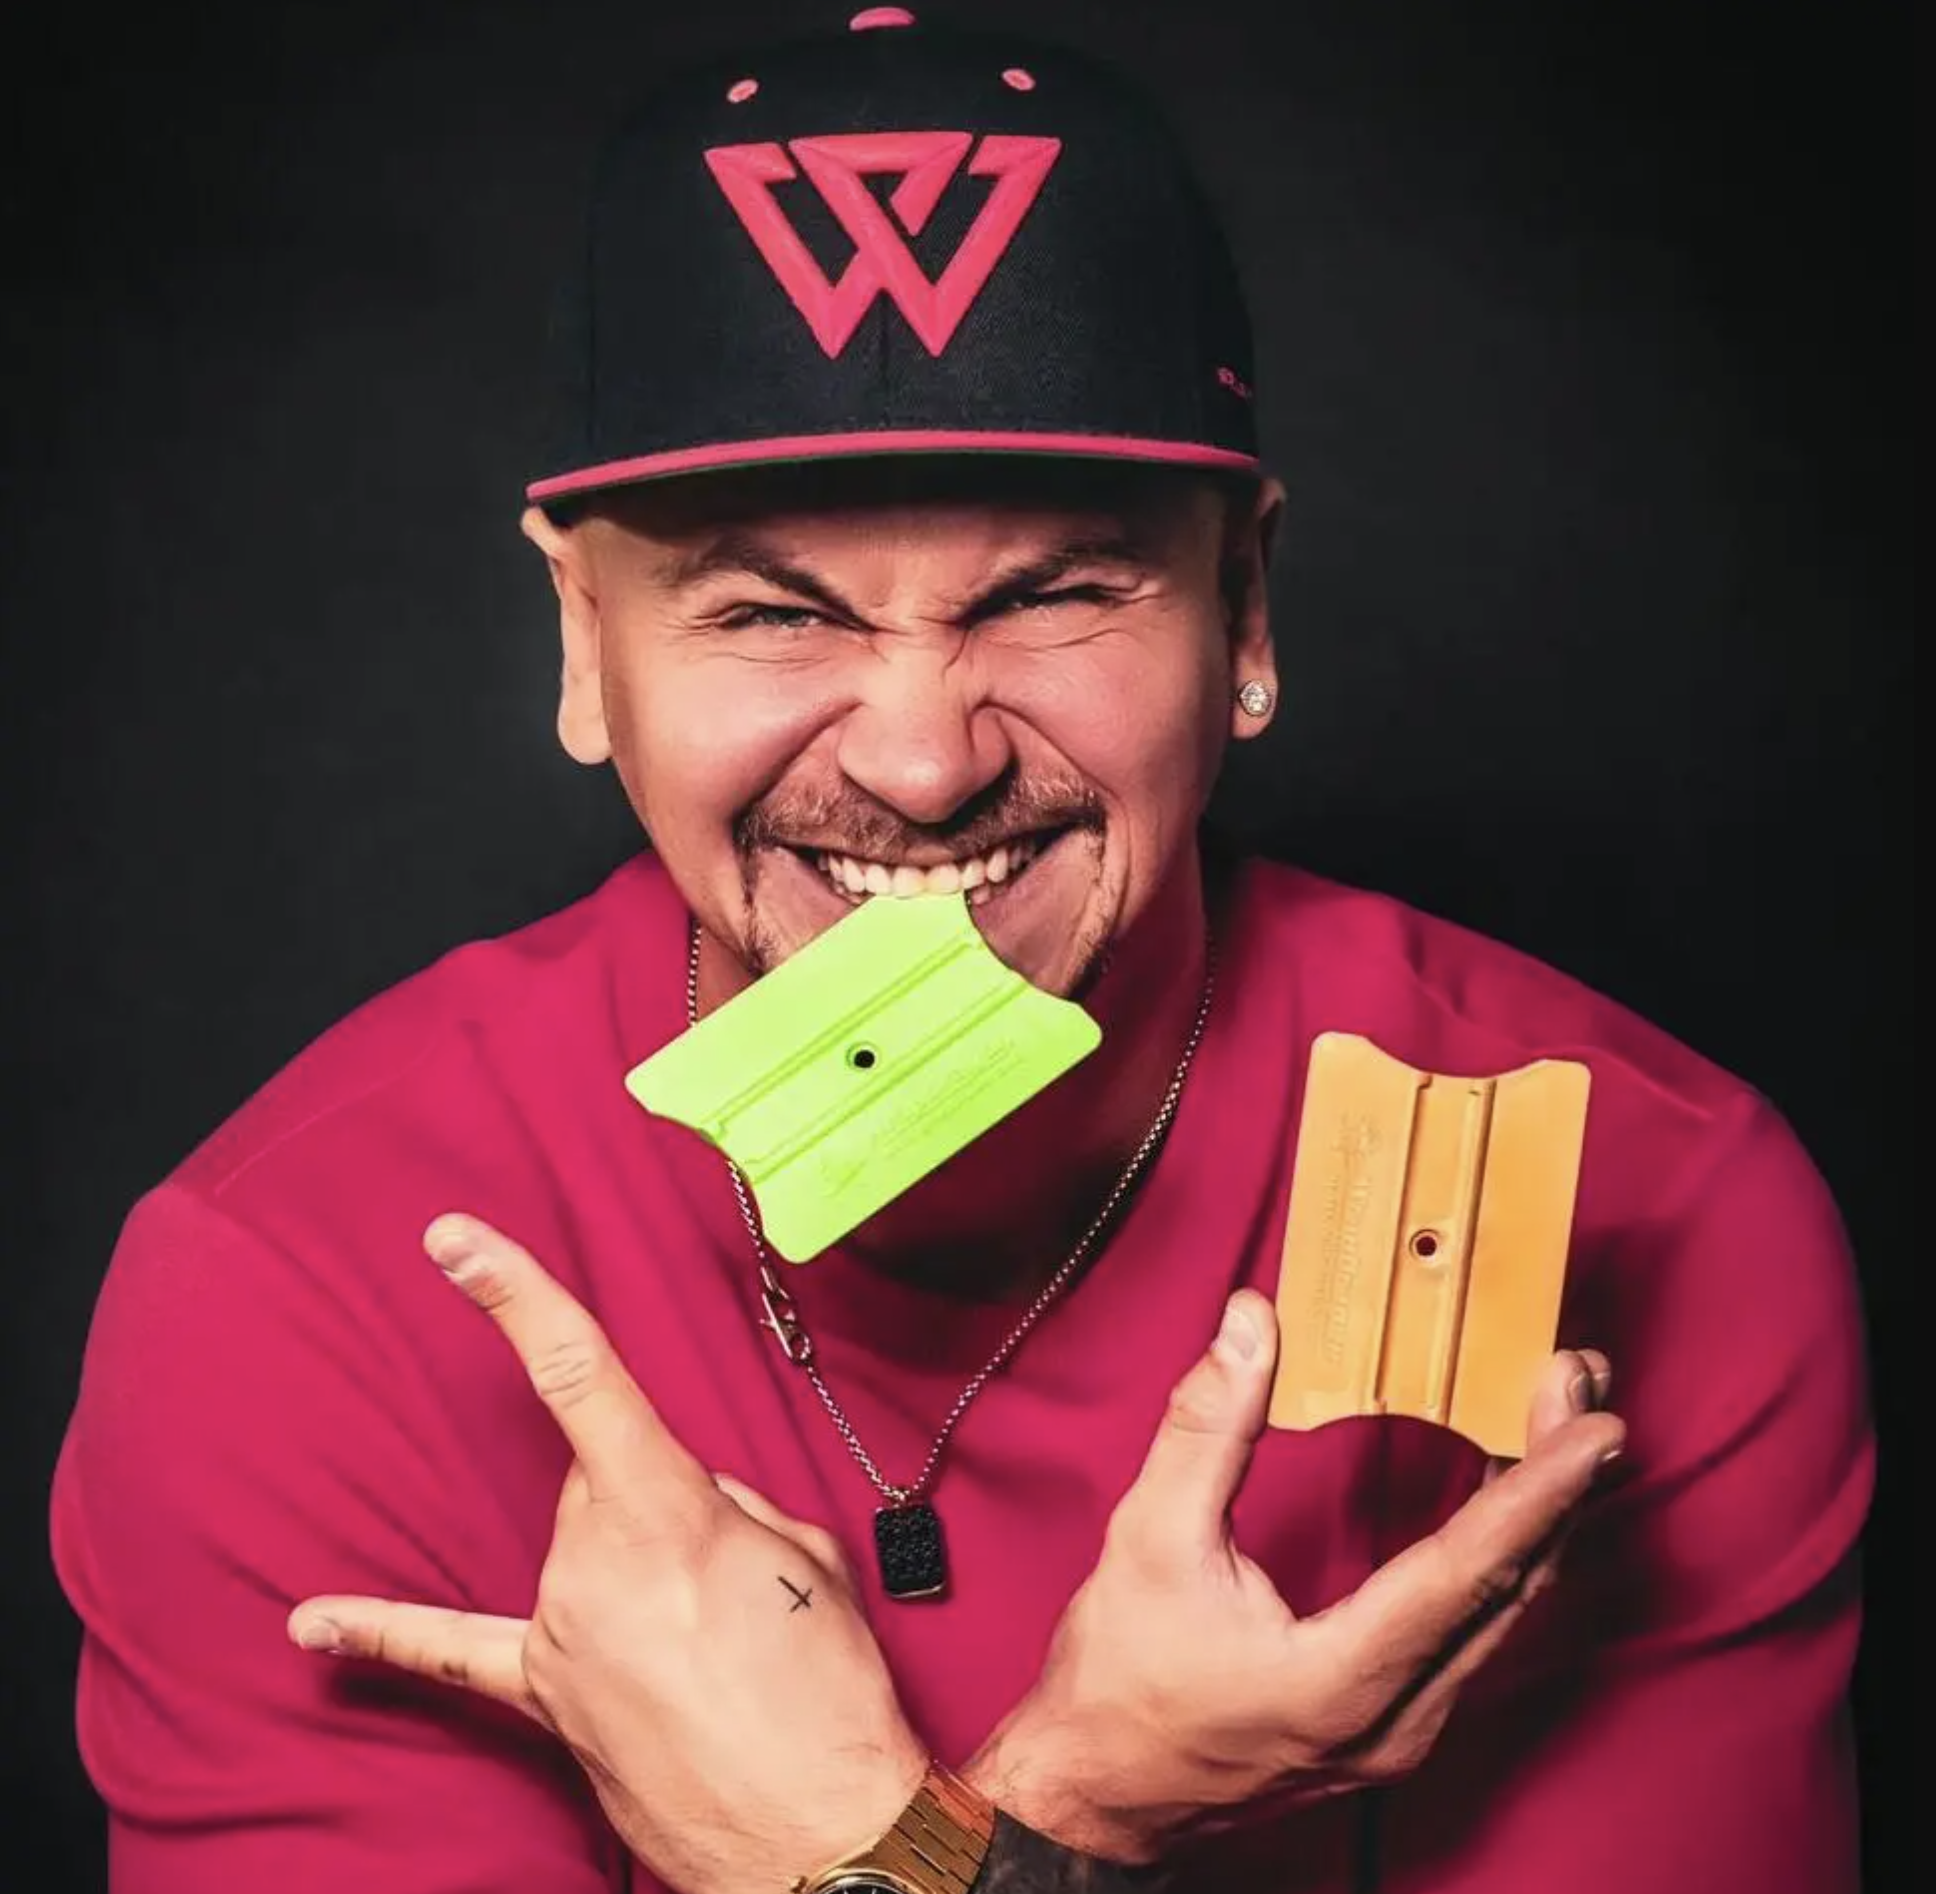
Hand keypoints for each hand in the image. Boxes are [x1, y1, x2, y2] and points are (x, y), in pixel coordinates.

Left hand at [287, 1215, 925, 1893]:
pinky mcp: (546, 1697)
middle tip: (731, 1578)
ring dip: (638, 1566)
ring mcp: (558, 1633)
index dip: (513, 1293)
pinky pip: (454, 1655)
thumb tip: (677, 1499)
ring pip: (579, 1546)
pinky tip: (310, 1624)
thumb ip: (723, 1498)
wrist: (819, 1828)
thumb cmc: (829, 1689)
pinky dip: (382, 1634)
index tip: (453, 1238)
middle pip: (599, 1476)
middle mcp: (589, 1564)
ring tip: (709, 1642)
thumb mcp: (804, 1552)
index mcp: (664, 1510)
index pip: (574, 1372)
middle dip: (664, 1501)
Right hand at [965, 1290, 1623, 1861]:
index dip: (1536, 1493)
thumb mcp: (1149, 1539)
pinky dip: (1508, 1558)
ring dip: (1542, 1518)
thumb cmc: (1119, 1684)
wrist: (1102, 1799)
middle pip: (1510, 1593)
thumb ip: (1206, 1427)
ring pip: (1506, 1618)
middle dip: (1558, 1483)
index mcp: (1339, 1681)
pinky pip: (1481, 1634)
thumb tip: (1250, 1326)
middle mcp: (1396, 1721)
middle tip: (1578, 1385)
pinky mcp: (1399, 1727)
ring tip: (1563, 1425)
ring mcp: (1406, 1734)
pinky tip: (1512, 1500)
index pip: (1464, 1574)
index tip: (1593, 1427)